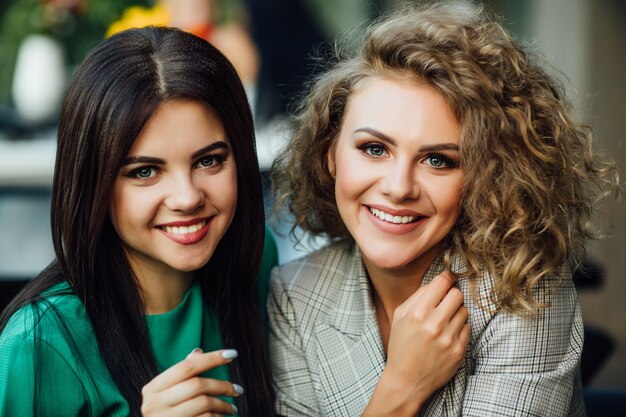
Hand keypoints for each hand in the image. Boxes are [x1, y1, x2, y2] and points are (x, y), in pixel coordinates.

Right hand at [141, 348, 243, 416]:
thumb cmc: (166, 412)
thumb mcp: (167, 392)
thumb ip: (182, 373)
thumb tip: (198, 352)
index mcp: (153, 388)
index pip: (186, 367)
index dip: (211, 358)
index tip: (232, 354)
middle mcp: (155, 404)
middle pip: (197, 385)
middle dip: (222, 386)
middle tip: (238, 390)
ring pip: (204, 403)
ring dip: (223, 405)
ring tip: (232, 408)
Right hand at [364, 271, 469, 415]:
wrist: (406, 381)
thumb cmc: (401, 346)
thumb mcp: (399, 317)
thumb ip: (417, 296)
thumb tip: (437, 282)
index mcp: (417, 313)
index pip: (441, 283)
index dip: (446, 278)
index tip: (447, 279)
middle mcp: (434, 324)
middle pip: (457, 294)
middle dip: (451, 295)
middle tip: (445, 303)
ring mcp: (448, 338)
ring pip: (464, 311)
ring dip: (456, 313)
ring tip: (444, 322)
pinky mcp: (459, 351)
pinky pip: (467, 328)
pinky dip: (459, 329)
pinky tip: (447, 335)